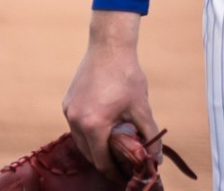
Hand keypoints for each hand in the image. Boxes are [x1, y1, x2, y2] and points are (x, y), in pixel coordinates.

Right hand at [62, 13, 157, 175]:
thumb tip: (155, 159)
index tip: (125, 178)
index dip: (114, 173)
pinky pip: (75, 127)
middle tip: (122, 166)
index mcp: (94, 125)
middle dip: (105, 163)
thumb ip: (149, 135)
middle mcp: (76, 120)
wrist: (109, 46)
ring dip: (95, 149)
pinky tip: (102, 131)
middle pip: (89, 154)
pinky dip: (87, 134)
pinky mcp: (67, 103)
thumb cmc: (126, 75)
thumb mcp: (141, 107)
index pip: (102, 161)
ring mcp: (69, 111)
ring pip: (80, 142)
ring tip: (113, 150)